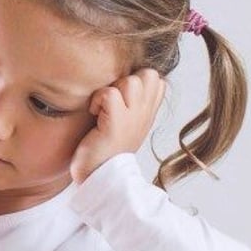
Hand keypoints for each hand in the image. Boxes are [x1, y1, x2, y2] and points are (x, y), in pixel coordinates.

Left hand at [70, 69, 164, 183]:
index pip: (155, 78)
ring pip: (130, 81)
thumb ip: (130, 102)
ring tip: (101, 109)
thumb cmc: (103, 148)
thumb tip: (122, 79)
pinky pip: (109, 94)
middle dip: (126, 80)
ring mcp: (134, 119)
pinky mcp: (116, 124)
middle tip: (111, 101)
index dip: (136, 80)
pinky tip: (94, 115)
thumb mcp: (124, 123)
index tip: (120, 99)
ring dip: (110, 89)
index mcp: (148, 113)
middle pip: (148, 74)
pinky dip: (97, 100)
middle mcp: (145, 114)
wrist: (98, 177)